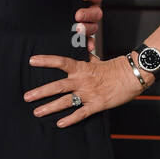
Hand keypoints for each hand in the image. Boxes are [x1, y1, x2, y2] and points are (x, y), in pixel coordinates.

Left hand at [24, 50, 151, 127]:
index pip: (61, 62)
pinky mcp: (97, 105)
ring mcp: (89, 93)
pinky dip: (71, 119)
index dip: (46, 61)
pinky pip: (81, 113)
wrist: (133, 76)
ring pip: (66, 101)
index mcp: (82, 68)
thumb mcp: (97, 59)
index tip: (32, 60)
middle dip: (41, 92)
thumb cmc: (115, 67)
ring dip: (50, 107)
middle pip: (58, 86)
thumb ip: (86, 53)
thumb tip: (81, 34)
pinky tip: (60, 124)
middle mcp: (82, 81)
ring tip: (36, 112)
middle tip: (26, 97)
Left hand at [73, 0, 104, 54]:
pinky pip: (88, 42)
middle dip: (88, 13)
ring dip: (88, 28)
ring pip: (93, 27)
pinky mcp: (80, 37)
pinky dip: (89, 44)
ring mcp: (86, 24)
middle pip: (96, 12)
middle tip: (78, 15)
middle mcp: (89, 11)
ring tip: (79, 29)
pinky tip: (88, 47)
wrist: (41, 13)